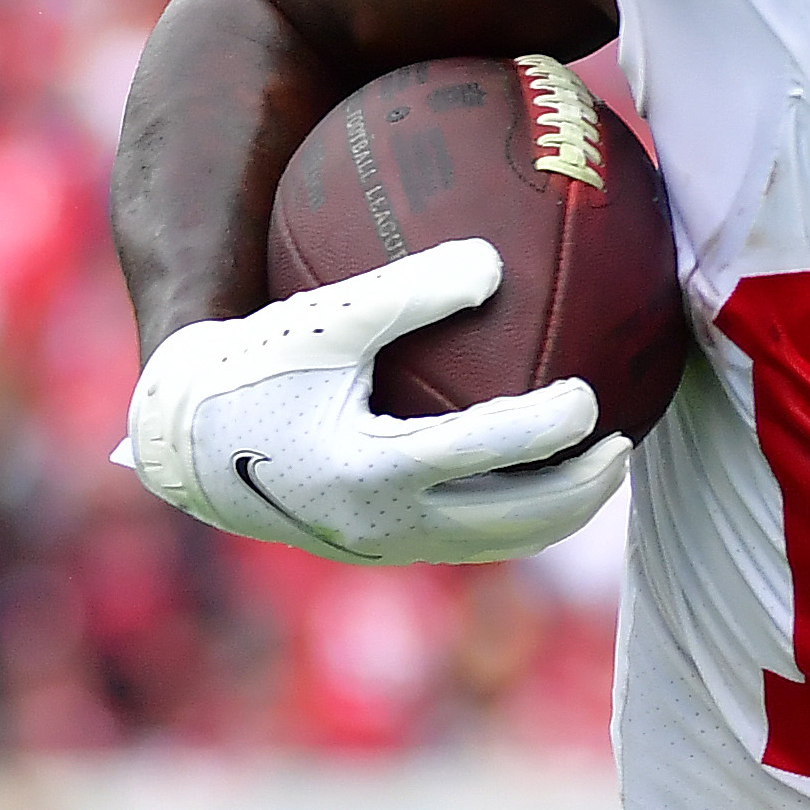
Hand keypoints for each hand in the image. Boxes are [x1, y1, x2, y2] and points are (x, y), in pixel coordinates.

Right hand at [121, 240, 630, 565]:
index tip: (591, 395)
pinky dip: (517, 514)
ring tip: (604, 469)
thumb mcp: (322, 317)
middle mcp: (383, 521)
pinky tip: (543, 473)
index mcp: (369, 468)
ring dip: (558, 512)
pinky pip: (471, 540)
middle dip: (579, 490)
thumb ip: (405, 289)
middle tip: (624, 445)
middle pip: (513, 520)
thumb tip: (495, 260)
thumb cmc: (251, 364)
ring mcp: (386, 545)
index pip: (484, 452)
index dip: (547, 428)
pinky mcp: (382, 549)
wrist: (185, 442)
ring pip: (498, 542)